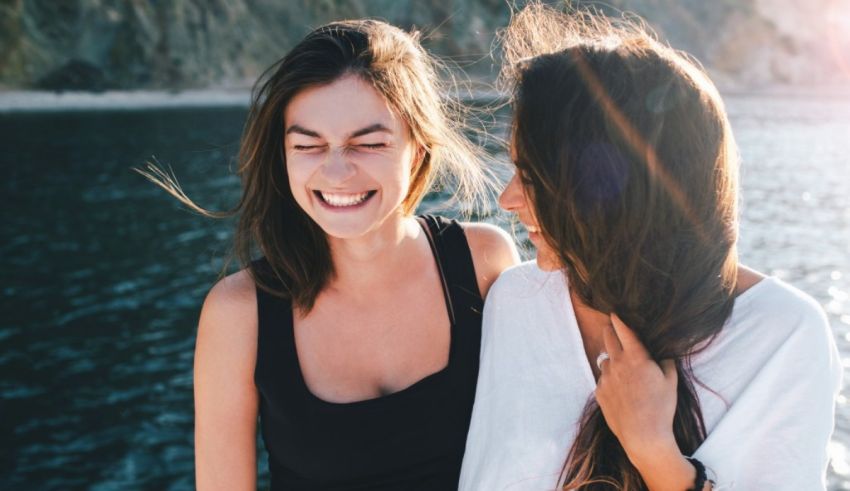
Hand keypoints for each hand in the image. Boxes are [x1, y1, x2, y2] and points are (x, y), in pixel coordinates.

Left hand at [594, 314, 678, 461]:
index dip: (618, 319)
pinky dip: (610, 380)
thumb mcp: (671, 381)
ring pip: (605, 360)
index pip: (623, 330)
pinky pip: (603, 380)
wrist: (643, 435)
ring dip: (612, 360)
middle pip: (608, 338)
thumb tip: (661, 355)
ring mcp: (605, 378)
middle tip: (613, 329)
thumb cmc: (661, 407)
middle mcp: (617, 364)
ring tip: (625, 372)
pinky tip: (622, 392)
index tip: (614, 312)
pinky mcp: (599, 392)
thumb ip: (666, 362)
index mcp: (635, 357)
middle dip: (610, 331)